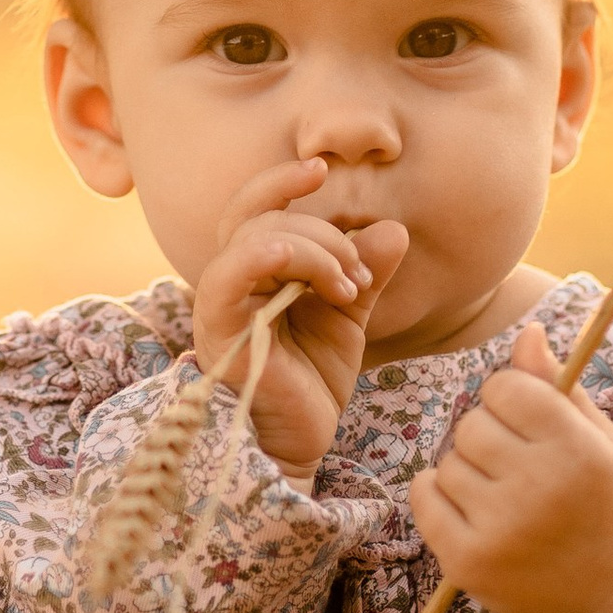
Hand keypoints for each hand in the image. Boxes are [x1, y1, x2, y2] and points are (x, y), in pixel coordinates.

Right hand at [193, 159, 408, 479]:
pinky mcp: (219, 330)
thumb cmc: (312, 383)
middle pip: (264, 217)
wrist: (300, 443)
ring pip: (256, 237)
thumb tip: (393, 228)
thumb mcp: (347, 318)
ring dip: (315, 250)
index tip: (321, 169)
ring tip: (348, 289)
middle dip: (326, 235)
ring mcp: (220, 304)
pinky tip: (308, 270)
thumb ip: (365, 273)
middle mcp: (229, 280)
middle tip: (361, 275)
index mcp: (253, 270)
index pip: (255, 206)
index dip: (281, 180)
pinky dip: (265, 255)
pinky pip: (228, 276)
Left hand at [409, 320, 612, 612]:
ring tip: (505, 500)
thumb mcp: (600, 444)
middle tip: (519, 470)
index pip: (507, 386)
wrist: (605, 600)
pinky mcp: (468, 561)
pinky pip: (423, 496)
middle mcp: (541, 487)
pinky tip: (471, 512)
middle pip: (472, 423)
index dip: (512, 400)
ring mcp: (501, 528)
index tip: (529, 425)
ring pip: (448, 461)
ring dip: (467, 472)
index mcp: (578, 450)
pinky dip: (436, 497)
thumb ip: (560, 388)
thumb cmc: (601, 506)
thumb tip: (528, 332)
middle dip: (488, 437)